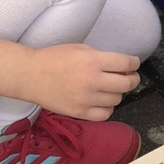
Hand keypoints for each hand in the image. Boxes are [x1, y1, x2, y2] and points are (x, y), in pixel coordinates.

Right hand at [26, 44, 141, 120]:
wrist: (29, 75)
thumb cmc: (54, 58)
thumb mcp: (80, 49)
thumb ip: (102, 57)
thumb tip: (123, 66)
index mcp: (92, 61)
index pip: (126, 63)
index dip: (134, 63)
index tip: (133, 64)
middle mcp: (92, 80)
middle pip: (126, 84)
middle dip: (132, 79)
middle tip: (129, 76)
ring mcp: (86, 99)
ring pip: (117, 99)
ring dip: (117, 93)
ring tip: (110, 88)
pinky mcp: (79, 113)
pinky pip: (105, 114)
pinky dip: (108, 108)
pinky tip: (102, 101)